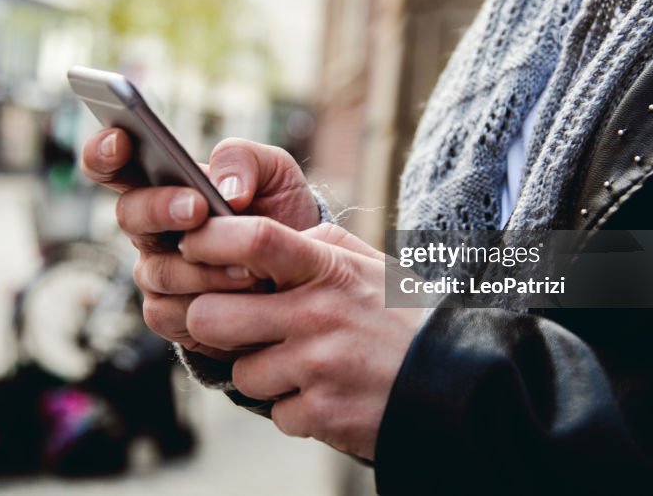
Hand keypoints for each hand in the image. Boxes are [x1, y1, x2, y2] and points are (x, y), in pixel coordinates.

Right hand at [80, 130, 322, 357]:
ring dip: (204, 268)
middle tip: (198, 208)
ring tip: (248, 265)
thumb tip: (223, 188)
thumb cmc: (280, 214)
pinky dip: (210, 303)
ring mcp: (156, 271)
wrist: (307, 275)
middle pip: (129, 213)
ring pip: (158, 269)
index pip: (116, 163)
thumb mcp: (274, 172)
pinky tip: (242, 296)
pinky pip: (169, 312)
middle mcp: (151, 226)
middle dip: (161, 208)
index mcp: (164, 182)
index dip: (104, 151)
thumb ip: (244, 159)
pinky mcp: (168, 314)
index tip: (120, 140)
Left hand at [177, 218, 424, 458]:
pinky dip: (294, 407)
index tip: (192, 246)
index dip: (211, 239)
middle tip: (234, 323)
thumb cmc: (403, 318)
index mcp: (328, 269)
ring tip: (304, 364)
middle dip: (211, 324)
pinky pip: (276, 412)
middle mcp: (318, 315)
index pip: (254, 239)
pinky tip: (327, 392)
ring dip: (263, 372)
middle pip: (213, 316)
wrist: (459, 382)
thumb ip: (317, 243)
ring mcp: (318, 367)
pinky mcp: (322, 414)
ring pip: (241, 373)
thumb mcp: (369, 263)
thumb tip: (257, 238)